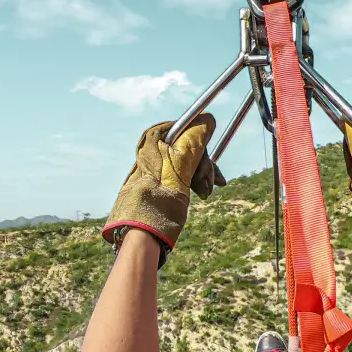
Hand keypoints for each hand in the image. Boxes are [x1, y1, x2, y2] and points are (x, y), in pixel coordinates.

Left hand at [102, 114, 225, 248]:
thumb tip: (208, 119)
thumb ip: (193, 144)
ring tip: (206, 193)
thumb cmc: (159, 202)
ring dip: (202, 176)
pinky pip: (182, 173)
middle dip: (203, 166)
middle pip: (188, 148)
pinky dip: (195, 181)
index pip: (185, 133)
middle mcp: (153, 151)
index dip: (200, 148)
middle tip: (210, 186)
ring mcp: (156, 167)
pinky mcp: (159, 181)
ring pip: (188, 162)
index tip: (207, 167)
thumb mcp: (181, 170)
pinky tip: (204, 191)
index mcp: (153, 143)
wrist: (141, 232)